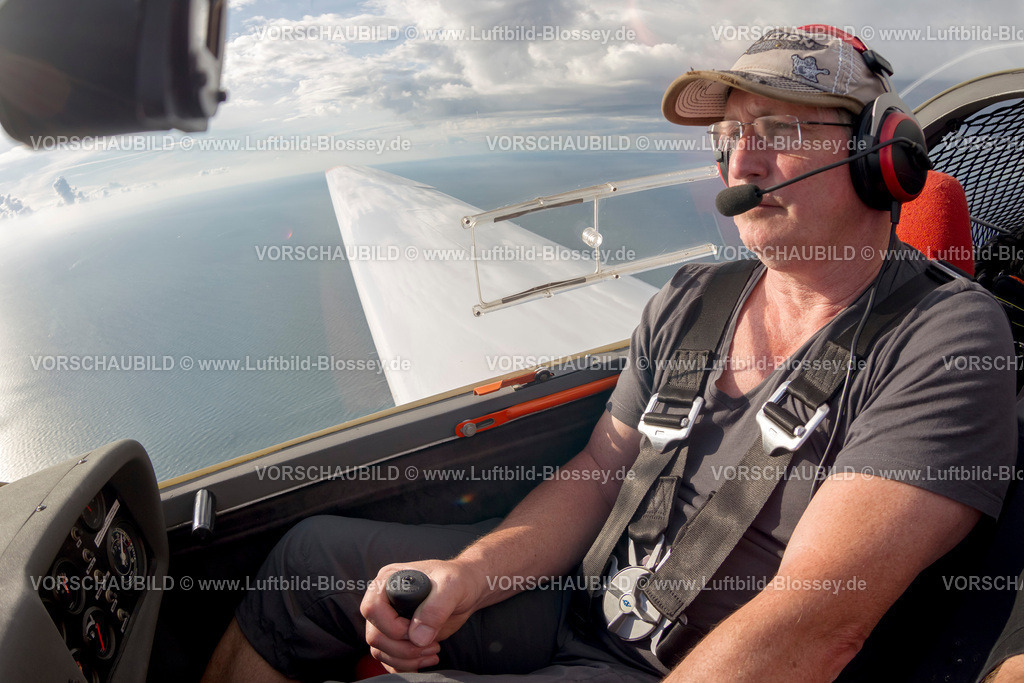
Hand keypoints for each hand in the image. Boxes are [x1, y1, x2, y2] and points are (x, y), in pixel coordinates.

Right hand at [360, 559, 484, 672]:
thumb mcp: (451, 586)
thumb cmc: (458, 580)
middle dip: (404, 648)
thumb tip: (417, 637)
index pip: (372, 609)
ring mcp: (389, 620)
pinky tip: (426, 660)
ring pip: (380, 651)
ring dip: (406, 659)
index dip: (392, 626)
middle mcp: (384, 601)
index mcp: (388, 582)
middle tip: (432, 645)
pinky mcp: (397, 637)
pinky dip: (405, 665)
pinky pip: (389, 659)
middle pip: (375, 636)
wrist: (467, 590)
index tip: (417, 630)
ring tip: (433, 652)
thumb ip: (435, 609)